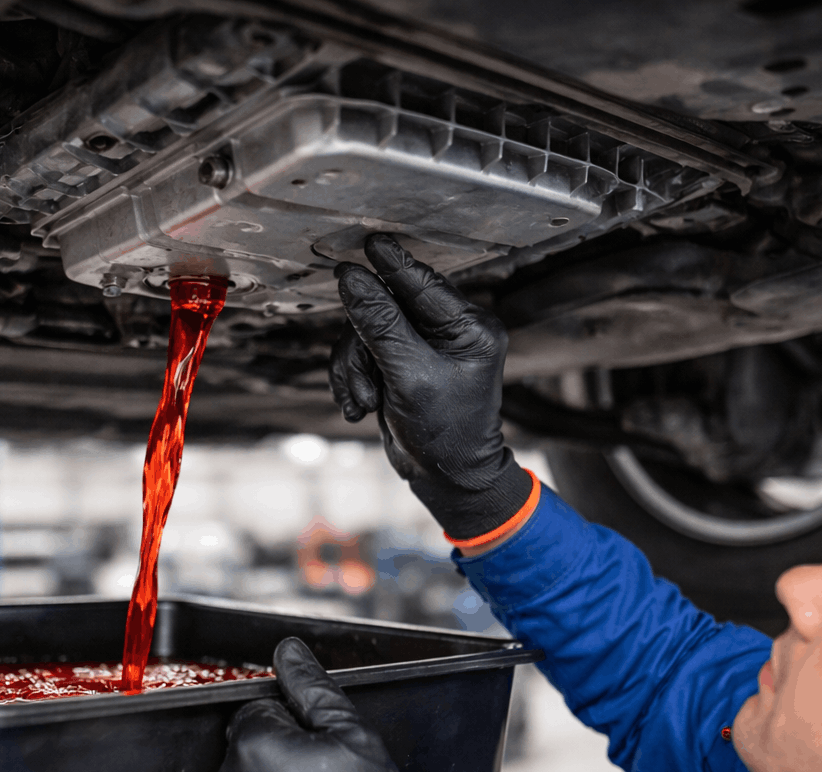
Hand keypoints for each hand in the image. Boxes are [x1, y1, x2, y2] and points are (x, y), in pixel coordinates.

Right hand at [331, 234, 532, 540]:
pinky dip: (353, 379)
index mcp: (469, 327)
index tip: (368, 243)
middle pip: (384, 307)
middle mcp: (450, 330)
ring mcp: (423, 346)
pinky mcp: (401, 362)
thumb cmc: (445, 432)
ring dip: (355, 368)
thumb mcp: (409, 375)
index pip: (423, 283)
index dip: (391, 263)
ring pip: (365, 332)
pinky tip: (360, 405)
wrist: (445, 477)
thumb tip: (351, 277)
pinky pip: (362, 352)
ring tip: (363, 400)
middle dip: (363, 346)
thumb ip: (379, 322)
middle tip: (362, 379)